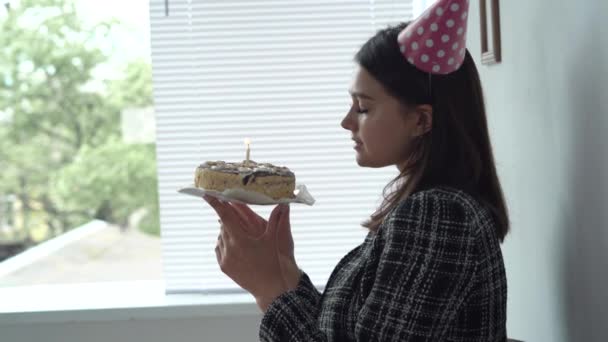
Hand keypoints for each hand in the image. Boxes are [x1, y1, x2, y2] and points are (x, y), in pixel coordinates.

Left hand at [203, 196, 300, 310]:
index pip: (224, 216)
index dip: (216, 204)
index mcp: (240, 239)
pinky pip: (219, 248)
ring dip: (228, 231)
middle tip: (235, 212)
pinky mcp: (223, 266)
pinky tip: (236, 244)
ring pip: (220, 237)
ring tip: (241, 233)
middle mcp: (229, 248)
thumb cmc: (272, 262)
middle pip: (223, 225)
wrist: (269, 288)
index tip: (207, 195)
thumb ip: (276, 219)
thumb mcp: (273, 239)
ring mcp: (224, 258)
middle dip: (229, 218)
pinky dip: (225, 243)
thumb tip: (283, 204)